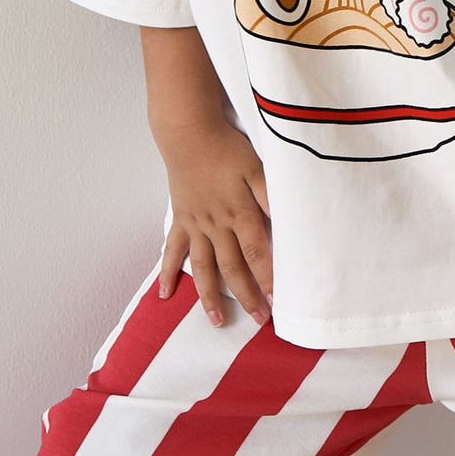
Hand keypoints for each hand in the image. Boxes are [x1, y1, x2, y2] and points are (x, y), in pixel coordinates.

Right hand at [153, 116, 273, 327]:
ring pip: (204, 267)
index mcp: (239, 213)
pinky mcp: (181, 220)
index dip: (267, 279)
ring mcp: (196, 225)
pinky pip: (172, 251)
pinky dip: (167, 273)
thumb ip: (271, 196)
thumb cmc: (227, 149)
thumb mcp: (257, 168)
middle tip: (260, 320)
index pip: (257, 253)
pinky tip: (165, 295)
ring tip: (218, 322)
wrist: (188, 134)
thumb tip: (289, 222)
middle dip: (247, 295)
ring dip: (210, 296)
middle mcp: (217, 225)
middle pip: (233, 267)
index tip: (278, 301)